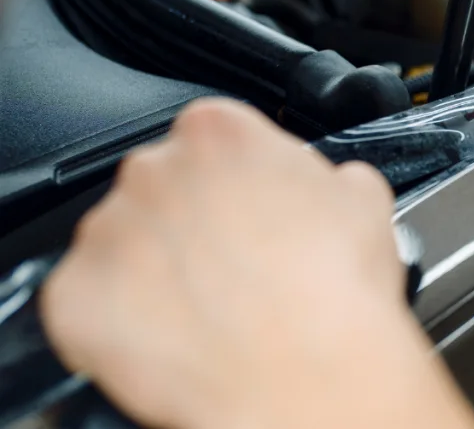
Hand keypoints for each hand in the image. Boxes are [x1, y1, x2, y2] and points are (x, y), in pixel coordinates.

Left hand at [40, 98, 473, 428]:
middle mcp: (152, 170)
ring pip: (123, 243)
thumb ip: (323, 174)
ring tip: (210, 312)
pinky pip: (89, 302)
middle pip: (163, 187)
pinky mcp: (73, 298)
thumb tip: (322, 184)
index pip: (213, 139)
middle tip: (236, 269)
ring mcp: (106, 233)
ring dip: (155, 270)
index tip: (251, 211)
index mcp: (218, 132)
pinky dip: (121, 321)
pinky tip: (175, 338)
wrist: (309, 379)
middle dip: (192, 222)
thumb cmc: (337, 294)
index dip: (237, 181)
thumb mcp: (363, 200)